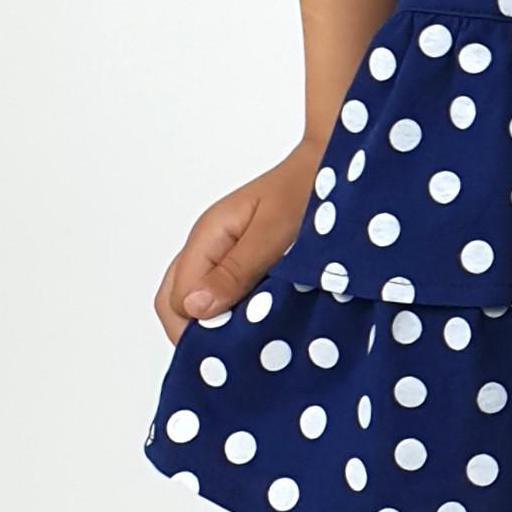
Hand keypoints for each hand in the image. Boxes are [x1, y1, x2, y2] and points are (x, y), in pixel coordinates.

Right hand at [152, 137, 327, 342]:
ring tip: (255, 339)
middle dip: (199, 334)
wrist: (335, 161)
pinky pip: (223, 293)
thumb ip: (236, 269)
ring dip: (219, 325)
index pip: (175, 302)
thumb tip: (194, 308)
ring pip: (197, 301)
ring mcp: (223, 253)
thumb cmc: (310, 187)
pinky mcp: (243, 259)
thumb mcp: (276, 231)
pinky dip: (235, 314)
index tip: (234, 347)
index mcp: (208, 236)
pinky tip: (263, 322)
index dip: (198, 331)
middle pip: (175, 303)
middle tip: (242, 351)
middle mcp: (207, 246)